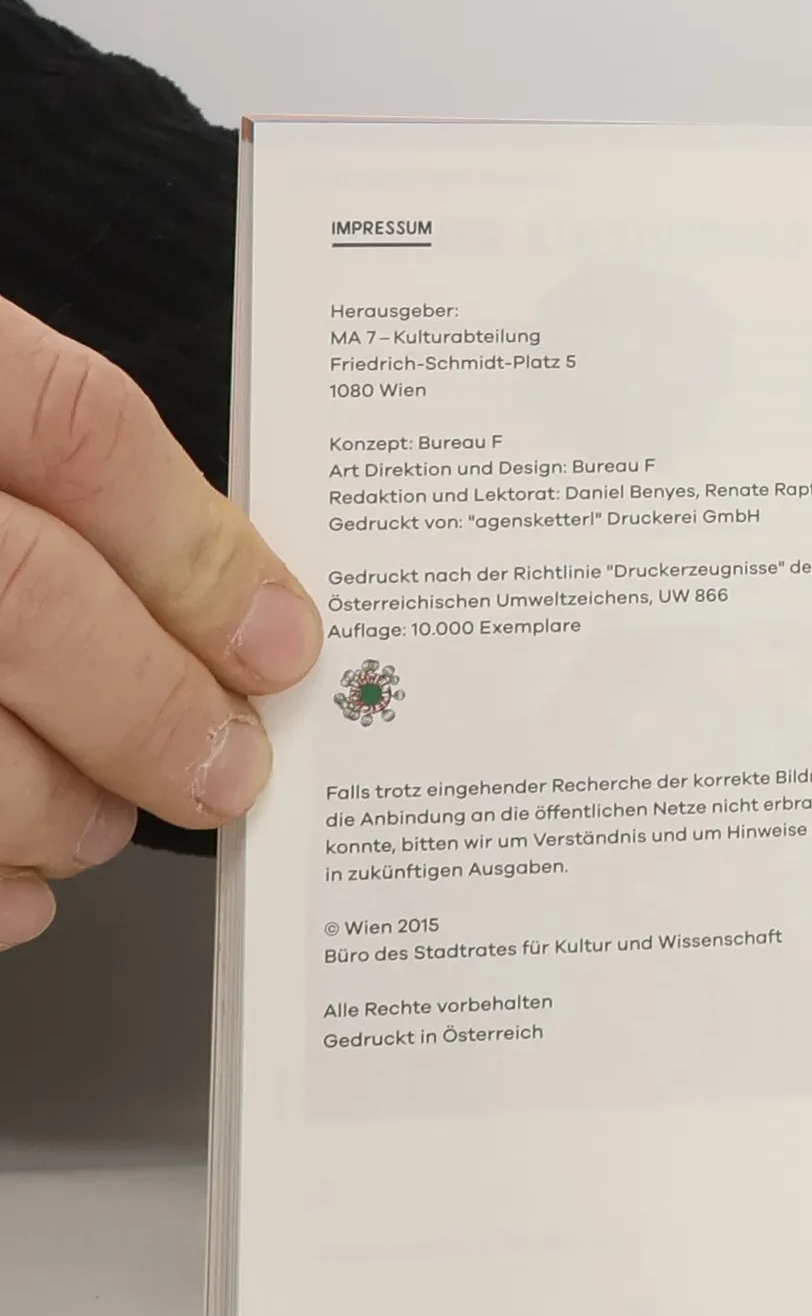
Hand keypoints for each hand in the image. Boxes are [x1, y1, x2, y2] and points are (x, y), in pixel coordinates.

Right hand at [0, 295, 320, 949]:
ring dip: (65, 807)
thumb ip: (30, 462)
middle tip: (230, 768)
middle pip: (27, 596)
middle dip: (158, 708)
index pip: (68, 425)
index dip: (197, 549)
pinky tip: (21, 890)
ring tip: (108, 819)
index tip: (281, 641)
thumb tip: (217, 604)